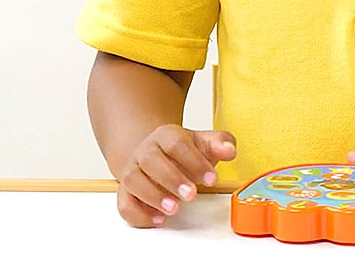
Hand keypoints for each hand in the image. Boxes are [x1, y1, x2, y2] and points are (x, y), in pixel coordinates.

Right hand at [117, 125, 235, 227]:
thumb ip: (220, 144)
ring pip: (134, 181)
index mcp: (166, 135)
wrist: (155, 152)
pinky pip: (124, 204)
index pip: (177, 144)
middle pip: (152, 161)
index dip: (194, 161)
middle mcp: (146, 151)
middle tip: (191, 194)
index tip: (212, 179)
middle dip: (172, 179)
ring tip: (174, 209)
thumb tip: (230, 151)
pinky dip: (138, 214)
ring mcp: (132, 171)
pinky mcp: (125, 192)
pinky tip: (158, 219)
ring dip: (153, 197)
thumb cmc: (183, 150)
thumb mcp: (204, 142)